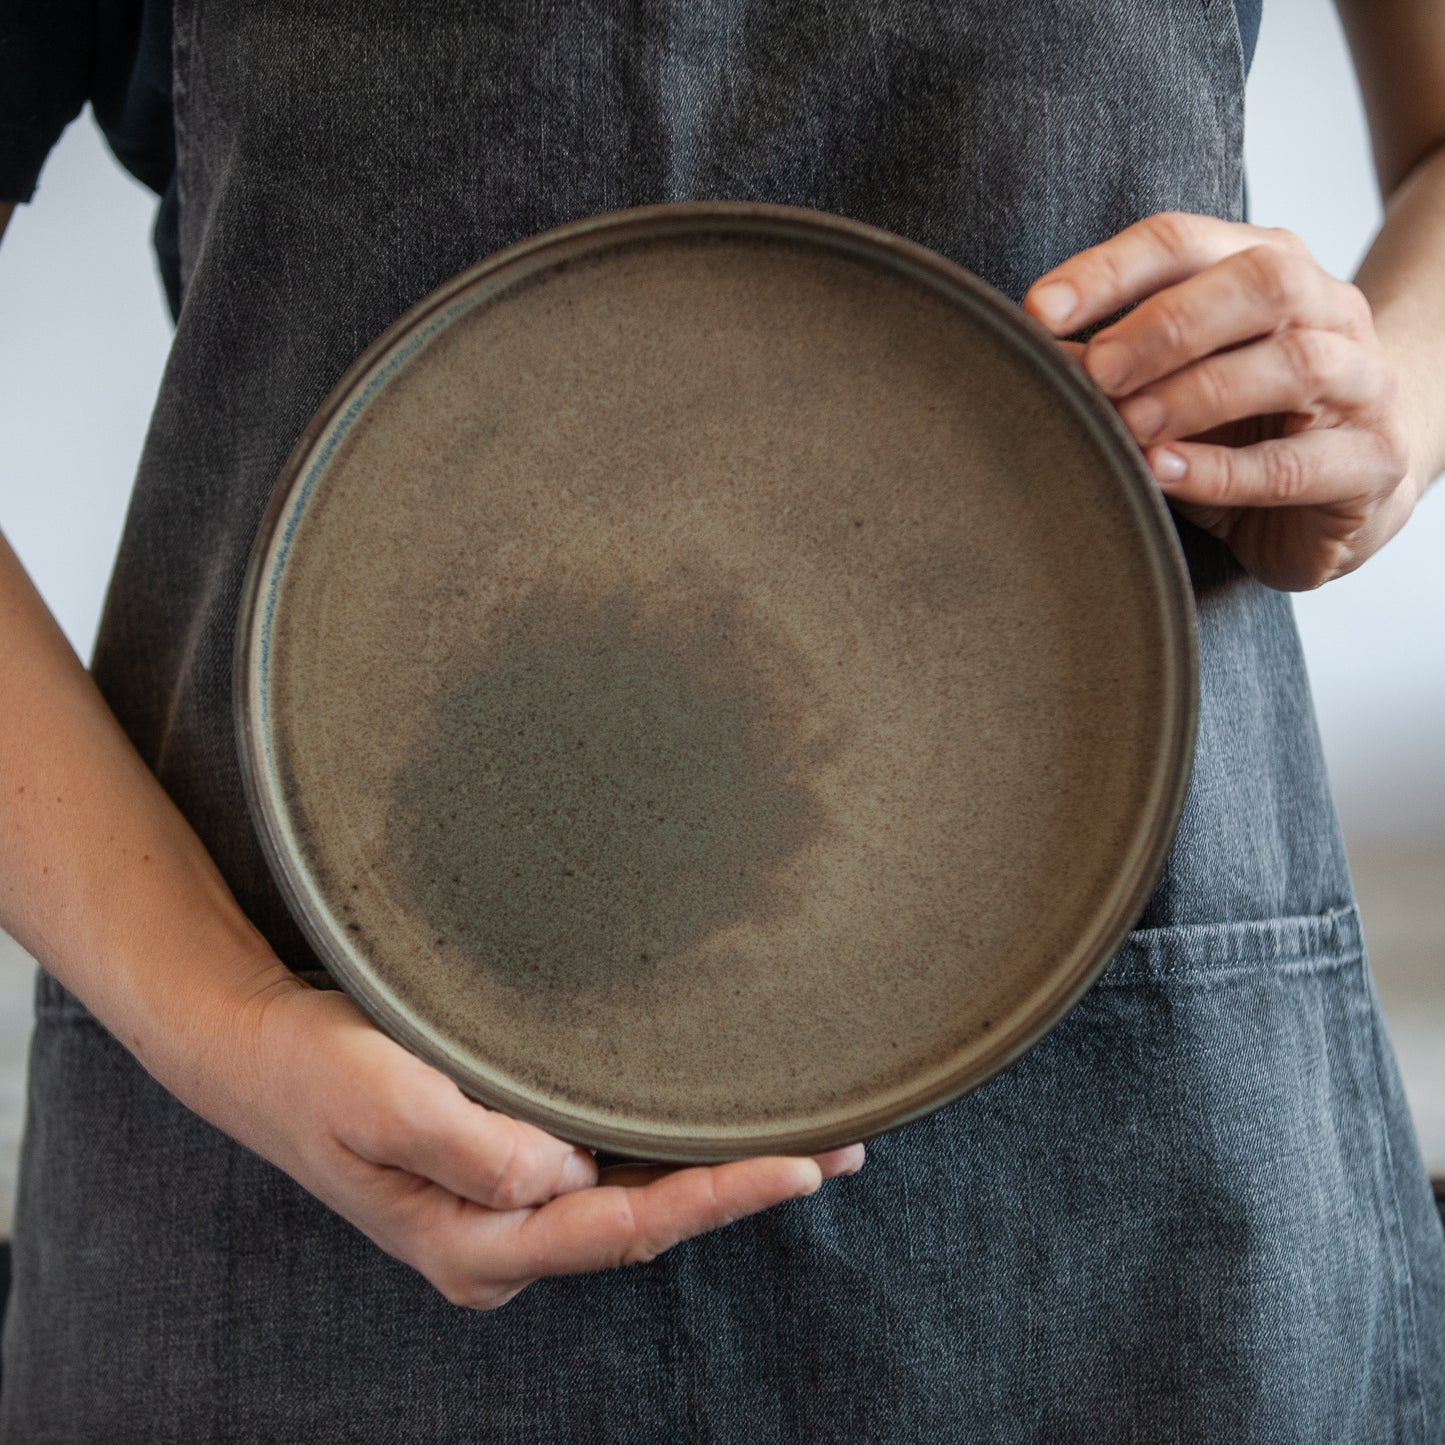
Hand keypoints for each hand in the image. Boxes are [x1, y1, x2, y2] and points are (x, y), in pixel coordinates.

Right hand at [229, 977, 863, 1310]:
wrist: (256, 1052)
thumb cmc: (312, 1070)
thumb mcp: (380, 1100)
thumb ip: (472, 1147)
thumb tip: (562, 1174)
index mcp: (476, 1241)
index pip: (623, 1227)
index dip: (717, 1197)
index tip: (799, 1166)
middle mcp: (505, 1238)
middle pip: (649, 1222)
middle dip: (743, 1188)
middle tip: (844, 1150)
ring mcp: (511, 1209)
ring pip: (638, 1199)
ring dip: (720, 1170)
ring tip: (811, 1143)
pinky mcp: (512, 1169)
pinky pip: (612, 1171)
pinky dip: (673, 1151)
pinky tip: (715, 1128)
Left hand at [1021, 211, 1417, 589]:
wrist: (1352, 489)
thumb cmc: (1247, 427)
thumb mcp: (1173, 383)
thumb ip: (1114, 363)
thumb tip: (1032, 358)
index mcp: (1269, 268)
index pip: (1185, 241)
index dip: (1110, 270)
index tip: (1037, 310)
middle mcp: (1328, 309)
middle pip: (1260, 283)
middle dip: (1166, 325)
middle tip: (1096, 371)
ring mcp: (1362, 383)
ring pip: (1294, 363)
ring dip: (1197, 394)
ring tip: (1130, 425)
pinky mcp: (1370, 462)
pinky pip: (1298, 463)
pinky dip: (1223, 471)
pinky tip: (1164, 473)